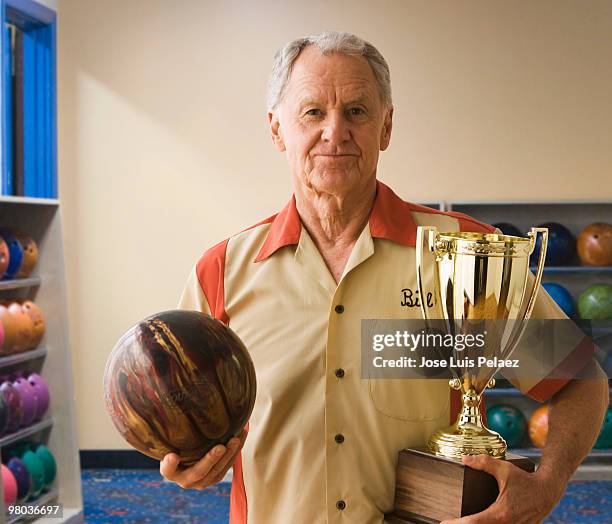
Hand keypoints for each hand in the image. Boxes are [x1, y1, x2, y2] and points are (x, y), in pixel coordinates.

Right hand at [159, 429, 246, 489]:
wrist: (185, 457)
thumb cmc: (175, 444)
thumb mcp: (170, 440)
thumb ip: (171, 431)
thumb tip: (160, 404)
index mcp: (170, 471)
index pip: (168, 469)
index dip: (170, 464)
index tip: (173, 455)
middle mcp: (185, 480)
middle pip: (198, 472)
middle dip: (211, 459)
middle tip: (220, 447)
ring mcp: (201, 481)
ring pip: (217, 472)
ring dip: (228, 455)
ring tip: (236, 440)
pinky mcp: (214, 478)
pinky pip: (226, 467)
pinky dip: (235, 452)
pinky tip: (241, 436)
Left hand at [440, 455, 563, 523]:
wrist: (548, 491)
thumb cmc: (526, 480)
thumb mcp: (504, 469)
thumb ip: (483, 462)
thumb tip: (465, 458)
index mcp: (501, 513)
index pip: (475, 523)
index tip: (444, 522)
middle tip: (447, 523)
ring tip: (458, 523)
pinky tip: (475, 523)